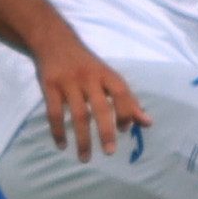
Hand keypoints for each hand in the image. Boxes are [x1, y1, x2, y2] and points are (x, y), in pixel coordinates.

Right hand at [36, 37, 148, 162]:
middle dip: (106, 131)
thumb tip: (147, 123)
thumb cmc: (87, 64)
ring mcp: (68, 82)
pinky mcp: (50, 86)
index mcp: (106, 74)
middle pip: (100, 107)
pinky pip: (54, 113)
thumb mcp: (109, 76)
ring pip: (78, 114)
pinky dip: (58, 131)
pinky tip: (62, 145)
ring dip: (82, 138)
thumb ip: (128, 100)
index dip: (126, 111)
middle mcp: (89, 77)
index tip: (125, 130)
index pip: (121, 93)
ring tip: (85, 158)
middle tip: (110, 152)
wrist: (54, 40)